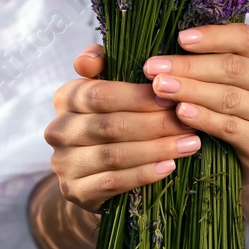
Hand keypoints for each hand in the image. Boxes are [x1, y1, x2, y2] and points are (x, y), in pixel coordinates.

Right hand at [44, 44, 203, 213]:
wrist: (92, 177)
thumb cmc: (110, 123)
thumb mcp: (108, 92)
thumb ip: (106, 67)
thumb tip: (94, 57)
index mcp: (65, 98)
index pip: (101, 94)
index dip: (139, 96)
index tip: (174, 97)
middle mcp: (58, 130)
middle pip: (111, 125)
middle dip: (155, 123)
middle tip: (189, 123)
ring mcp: (64, 164)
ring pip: (115, 154)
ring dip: (157, 148)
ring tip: (190, 143)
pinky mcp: (75, 191)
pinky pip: (114, 181)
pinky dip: (145, 173)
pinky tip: (169, 166)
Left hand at [142, 24, 248, 183]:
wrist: (247, 152)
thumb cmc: (231, 102)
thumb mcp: (226, 75)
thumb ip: (208, 58)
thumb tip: (167, 52)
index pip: (245, 38)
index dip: (212, 37)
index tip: (179, 38)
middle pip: (233, 68)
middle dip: (189, 66)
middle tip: (154, 68)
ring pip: (229, 97)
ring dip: (190, 91)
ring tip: (160, 88)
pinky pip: (229, 127)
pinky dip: (202, 118)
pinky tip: (180, 113)